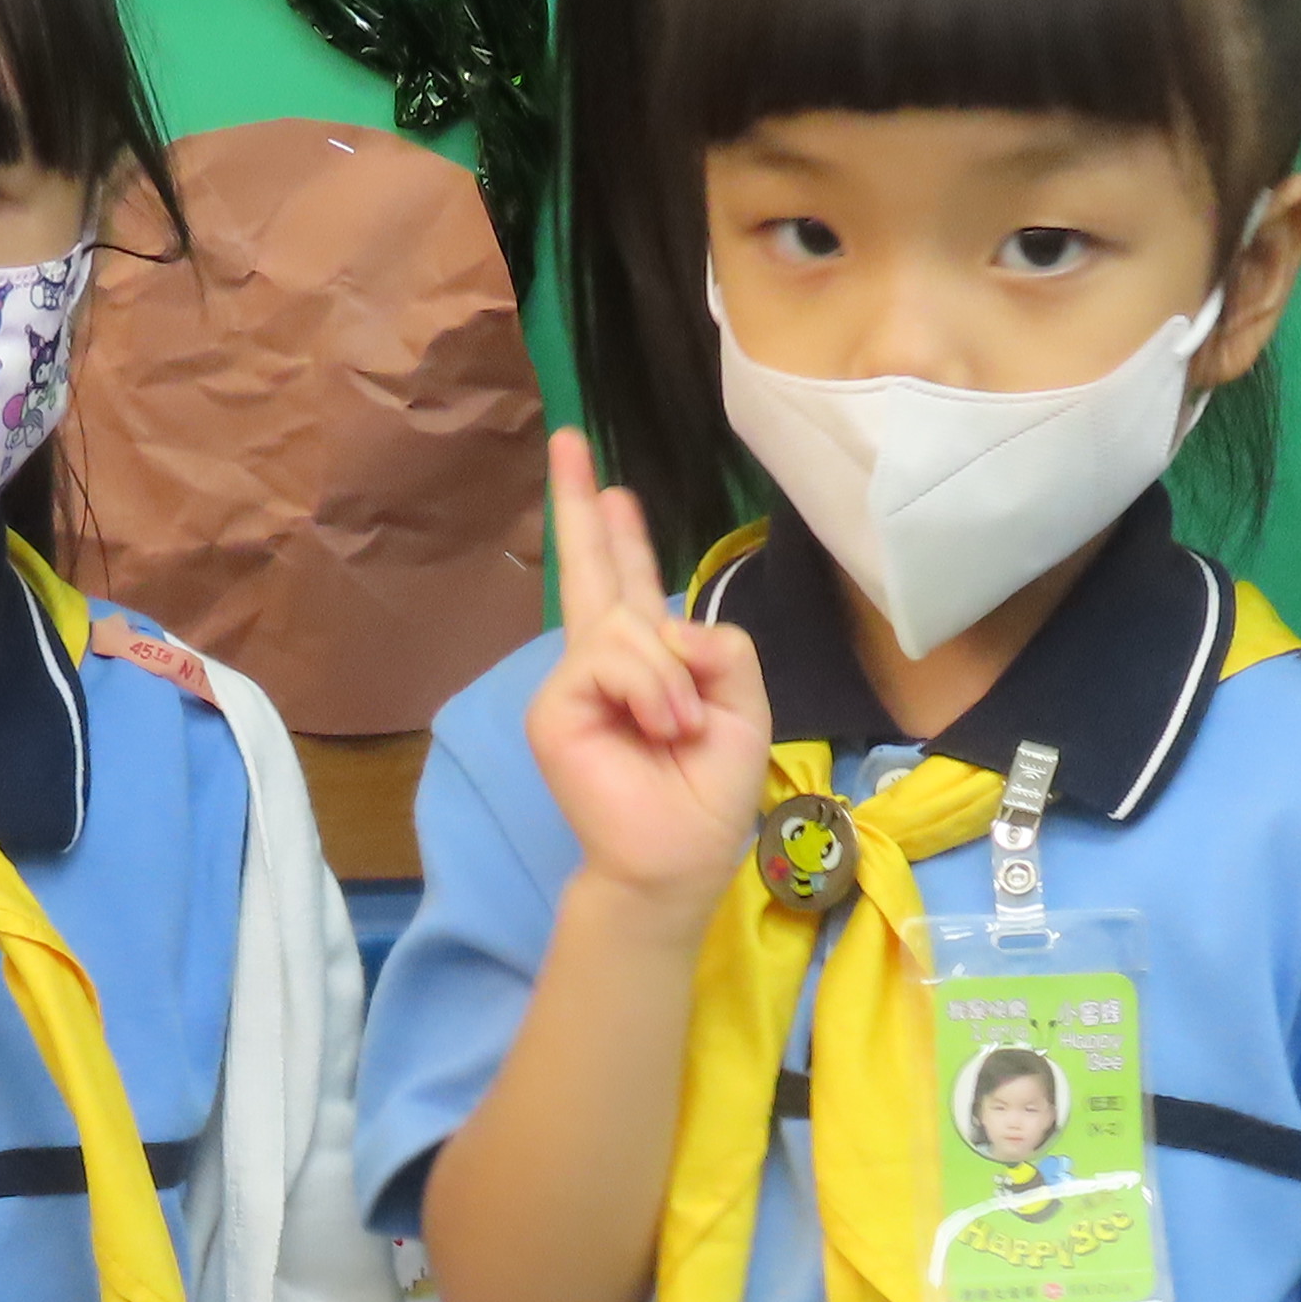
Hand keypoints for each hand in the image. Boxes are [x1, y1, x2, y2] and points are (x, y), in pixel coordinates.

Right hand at [521, 430, 771, 918]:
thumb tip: (669, 627)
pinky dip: (651, 692)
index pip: (629, 583)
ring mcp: (575, 681)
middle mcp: (605, 660)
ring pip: (628, 627)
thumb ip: (720, 648)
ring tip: (681, 728)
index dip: (617, 532)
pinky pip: (610, 660)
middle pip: (590, 569)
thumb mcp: (744, 707)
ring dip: (670, 680)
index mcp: (650, 659)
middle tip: (567, 440)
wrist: (676, 861)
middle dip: (580, 503)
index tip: (609, 483)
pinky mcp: (556, 706)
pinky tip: (663, 729)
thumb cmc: (708, 794)